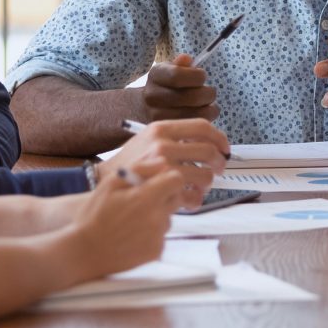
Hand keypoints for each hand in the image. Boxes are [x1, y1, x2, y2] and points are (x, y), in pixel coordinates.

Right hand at [73, 168, 184, 278]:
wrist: (85, 252)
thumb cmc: (94, 215)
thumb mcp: (110, 184)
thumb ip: (139, 169)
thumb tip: (163, 162)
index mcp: (147, 197)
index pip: (177, 180)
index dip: (168, 178)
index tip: (157, 181)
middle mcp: (157, 217)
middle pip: (176, 198)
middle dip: (163, 196)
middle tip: (141, 200)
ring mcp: (158, 236)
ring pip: (168, 218)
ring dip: (157, 216)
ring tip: (132, 220)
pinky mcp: (156, 251)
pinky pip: (161, 236)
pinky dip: (151, 234)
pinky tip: (132, 235)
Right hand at [102, 119, 230, 209]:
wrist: (102, 185)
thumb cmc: (128, 165)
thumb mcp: (146, 139)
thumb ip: (173, 138)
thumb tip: (208, 142)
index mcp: (161, 129)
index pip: (202, 126)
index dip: (219, 137)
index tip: (224, 148)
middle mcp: (163, 146)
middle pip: (208, 151)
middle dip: (219, 163)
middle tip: (218, 170)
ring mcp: (163, 169)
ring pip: (203, 176)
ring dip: (208, 183)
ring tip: (202, 187)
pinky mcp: (163, 190)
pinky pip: (192, 197)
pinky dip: (196, 200)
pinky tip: (191, 200)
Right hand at [141, 54, 218, 121]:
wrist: (144, 108)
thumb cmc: (166, 85)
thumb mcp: (170, 70)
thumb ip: (180, 65)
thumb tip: (187, 59)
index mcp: (155, 75)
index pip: (177, 75)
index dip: (196, 75)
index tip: (202, 76)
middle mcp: (152, 96)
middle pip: (190, 97)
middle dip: (208, 93)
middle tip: (211, 92)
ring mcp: (158, 116)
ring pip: (195, 114)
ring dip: (210, 108)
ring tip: (209, 104)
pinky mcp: (168, 129)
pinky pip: (194, 125)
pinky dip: (206, 119)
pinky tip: (204, 114)